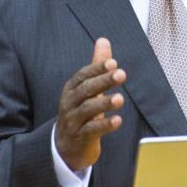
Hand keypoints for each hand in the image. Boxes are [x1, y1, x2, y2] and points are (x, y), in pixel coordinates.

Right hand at [55, 38, 125, 170]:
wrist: (65, 146)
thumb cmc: (80, 111)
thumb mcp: (87, 89)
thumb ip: (96, 66)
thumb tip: (103, 40)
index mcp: (71, 89)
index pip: (82, 75)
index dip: (97, 68)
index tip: (113, 63)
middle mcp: (70, 103)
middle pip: (86, 90)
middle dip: (103, 81)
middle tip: (121, 75)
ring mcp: (73, 121)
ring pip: (88, 110)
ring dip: (104, 103)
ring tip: (119, 98)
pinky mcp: (80, 138)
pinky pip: (91, 130)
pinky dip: (105, 125)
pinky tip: (118, 120)